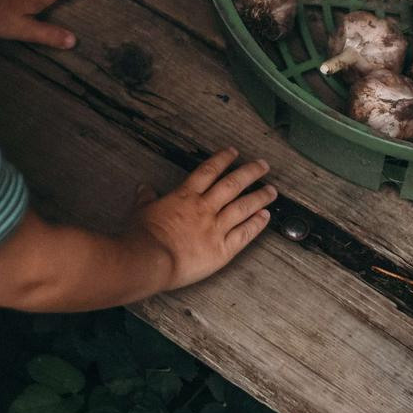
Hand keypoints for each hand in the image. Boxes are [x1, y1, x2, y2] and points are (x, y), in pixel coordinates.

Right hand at [132, 149, 274, 291]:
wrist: (148, 259)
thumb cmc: (141, 237)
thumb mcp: (140, 211)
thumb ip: (146, 198)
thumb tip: (143, 188)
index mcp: (185, 196)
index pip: (208, 171)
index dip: (223, 159)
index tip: (233, 152)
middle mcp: (204, 208)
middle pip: (232, 184)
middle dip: (250, 173)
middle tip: (263, 166)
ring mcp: (215, 228)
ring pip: (243, 207)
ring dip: (259, 197)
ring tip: (272, 191)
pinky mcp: (221, 250)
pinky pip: (243, 234)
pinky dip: (256, 224)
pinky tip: (266, 217)